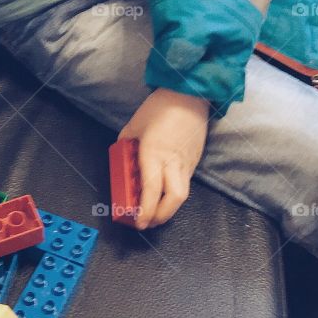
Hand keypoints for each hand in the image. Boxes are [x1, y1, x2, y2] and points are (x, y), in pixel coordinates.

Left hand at [117, 88, 209, 229]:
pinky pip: (185, 182)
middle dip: (160, 216)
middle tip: (147, 222)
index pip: (151, 190)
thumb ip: (126, 146)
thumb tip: (123, 160)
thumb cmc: (159, 107)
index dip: (145, 210)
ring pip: (182, 194)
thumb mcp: (133, 126)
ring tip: (156, 212)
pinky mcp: (195, 160)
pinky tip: (165, 191)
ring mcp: (187, 162)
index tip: (138, 221)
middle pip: (173, 199)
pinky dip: (174, 192)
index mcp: (154, 153)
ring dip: (169, 208)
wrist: (189, 94)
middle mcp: (173, 161)